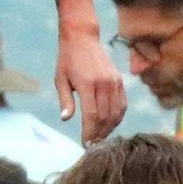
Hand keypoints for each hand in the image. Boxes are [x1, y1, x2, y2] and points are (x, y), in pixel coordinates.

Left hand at [55, 0, 125, 141]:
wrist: (83, 38)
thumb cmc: (67, 60)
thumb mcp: (60, 79)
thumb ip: (65, 100)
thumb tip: (66, 119)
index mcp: (87, 83)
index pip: (91, 115)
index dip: (89, 132)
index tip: (85, 144)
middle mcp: (103, 83)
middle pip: (105, 117)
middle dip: (98, 134)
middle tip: (92, 145)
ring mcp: (114, 82)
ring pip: (116, 113)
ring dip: (108, 128)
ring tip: (99, 137)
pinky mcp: (119, 81)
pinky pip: (122, 105)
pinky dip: (117, 118)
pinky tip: (109, 125)